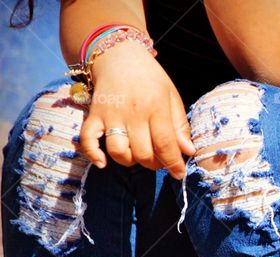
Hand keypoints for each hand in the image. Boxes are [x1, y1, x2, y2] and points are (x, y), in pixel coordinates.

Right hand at [79, 41, 194, 178]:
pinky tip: (103, 163)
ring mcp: (111, 115)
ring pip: (118, 151)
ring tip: (138, 154)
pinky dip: (93, 154)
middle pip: (143, 153)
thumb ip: (180, 125)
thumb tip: (188, 151)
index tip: (179, 174)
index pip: (166, 145)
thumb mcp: (171, 97)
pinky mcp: (94, 115)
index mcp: (155, 108)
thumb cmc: (150, 78)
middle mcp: (133, 113)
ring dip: (130, 161)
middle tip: (159, 159)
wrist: (119, 55)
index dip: (174, 164)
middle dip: (154, 164)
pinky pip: (88, 139)